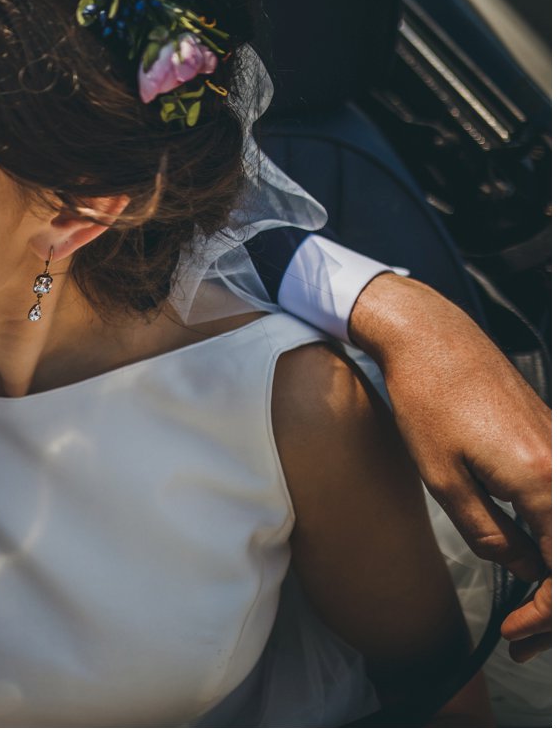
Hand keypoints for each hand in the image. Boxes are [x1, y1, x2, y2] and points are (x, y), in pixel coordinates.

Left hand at [345, 273, 550, 660]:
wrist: (431, 336)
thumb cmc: (426, 398)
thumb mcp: (442, 477)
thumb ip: (487, 531)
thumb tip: (522, 567)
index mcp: (543, 479)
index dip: (546, 612)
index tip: (518, 632)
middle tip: (523, 635)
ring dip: (556, 572)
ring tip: (527, 605)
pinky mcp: (553, 439)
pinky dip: (553, 536)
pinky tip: (530, 558)